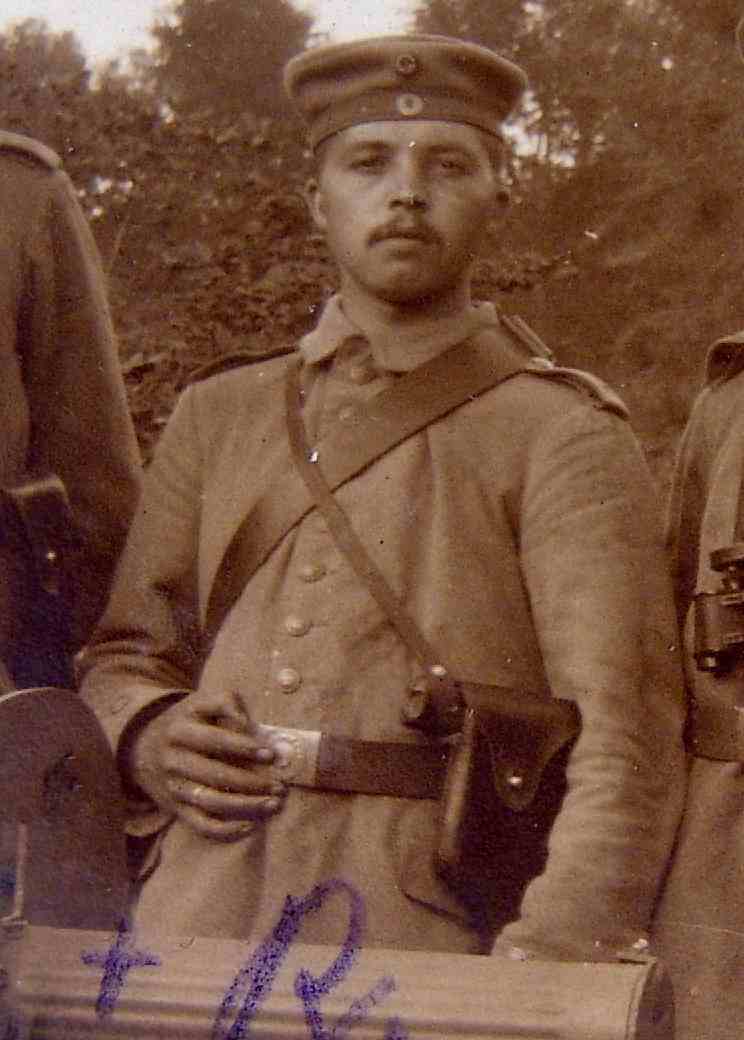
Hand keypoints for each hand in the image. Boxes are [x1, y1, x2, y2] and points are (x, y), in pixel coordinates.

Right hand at [129, 689, 285, 840]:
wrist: (142, 745)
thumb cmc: (187, 721)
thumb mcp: (200, 702)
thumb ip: (227, 703)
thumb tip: (250, 725)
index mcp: (181, 729)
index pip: (215, 739)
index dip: (243, 746)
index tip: (270, 754)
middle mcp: (174, 759)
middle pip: (215, 774)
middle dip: (251, 781)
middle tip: (279, 785)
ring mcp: (173, 786)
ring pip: (210, 802)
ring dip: (245, 805)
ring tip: (272, 803)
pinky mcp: (174, 807)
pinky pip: (200, 824)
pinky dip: (225, 830)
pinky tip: (250, 825)